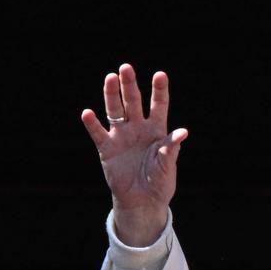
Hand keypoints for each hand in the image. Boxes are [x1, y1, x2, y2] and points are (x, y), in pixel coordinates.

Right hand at [82, 64, 188, 246]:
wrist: (142, 201)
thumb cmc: (159, 182)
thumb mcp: (168, 165)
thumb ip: (171, 148)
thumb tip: (182, 132)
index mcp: (157, 129)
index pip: (158, 105)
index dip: (159, 90)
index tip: (160, 75)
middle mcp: (138, 127)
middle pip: (133, 101)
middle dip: (129, 84)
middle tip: (125, 68)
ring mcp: (121, 136)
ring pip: (115, 110)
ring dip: (111, 94)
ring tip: (109, 78)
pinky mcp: (107, 148)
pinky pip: (98, 133)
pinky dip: (92, 124)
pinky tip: (88, 113)